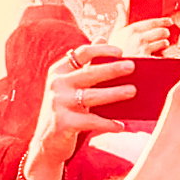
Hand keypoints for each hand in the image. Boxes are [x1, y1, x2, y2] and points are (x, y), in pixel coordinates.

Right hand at [23, 48, 131, 179]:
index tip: (121, 51)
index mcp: (58, 71)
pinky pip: (90, 121)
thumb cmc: (64, 109)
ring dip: (114, 93)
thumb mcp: (70, 84)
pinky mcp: (63, 123)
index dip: (101, 50)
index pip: (81, 53)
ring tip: (132, 91)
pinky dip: (108, 124)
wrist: (47, 143)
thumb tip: (102, 36)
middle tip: (132, 66)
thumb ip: (84, 63)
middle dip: (112, 68)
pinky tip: (121, 126)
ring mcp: (58, 104)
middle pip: (88, 73)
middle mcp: (56, 85)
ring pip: (91, 96)